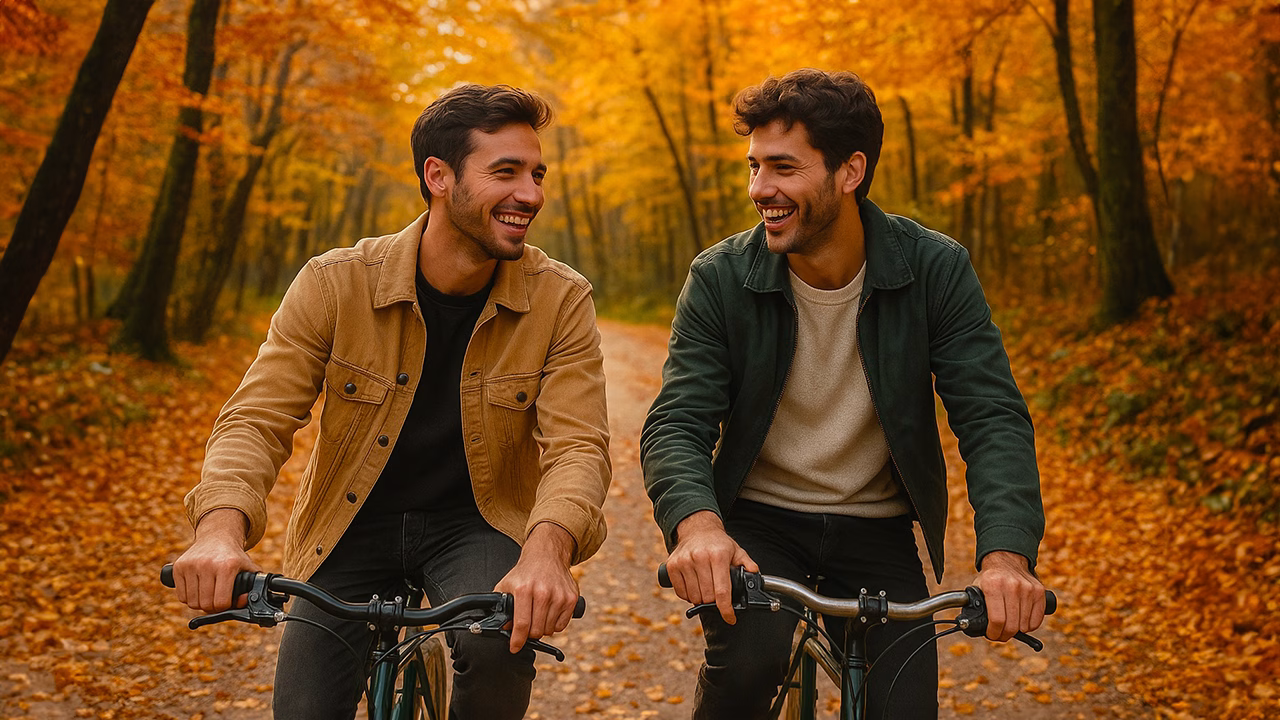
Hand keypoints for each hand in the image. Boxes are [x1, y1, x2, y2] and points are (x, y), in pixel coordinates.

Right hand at [171, 508, 259, 612]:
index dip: (225, 606)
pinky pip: (181, 596)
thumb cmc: (232, 556)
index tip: (227, 601)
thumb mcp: (248, 567)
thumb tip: (247, 600)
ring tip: (208, 593)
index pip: (221, 602)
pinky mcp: (178, 567)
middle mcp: (207, 564)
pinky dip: (189, 597)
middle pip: (205, 604)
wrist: (217, 536)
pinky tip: (197, 588)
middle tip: (216, 599)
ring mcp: (191, 565)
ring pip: (192, 602)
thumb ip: (252, 585)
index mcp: (227, 566)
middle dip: (212, 606)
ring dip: (200, 602)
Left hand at [495, 522, 579, 652]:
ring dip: (542, 627)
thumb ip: (501, 606)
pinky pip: (562, 625)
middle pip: (536, 630)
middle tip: (527, 624)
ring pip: (549, 630)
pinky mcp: (571, 598)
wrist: (547, 556)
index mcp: (524, 589)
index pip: (522, 624)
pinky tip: (550, 612)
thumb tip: (503, 628)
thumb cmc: (526, 573)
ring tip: (539, 614)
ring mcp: (559, 596)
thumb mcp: (507, 585)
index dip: (517, 640)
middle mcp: (543, 592)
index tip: (515, 648)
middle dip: (530, 632)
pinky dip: (554, 624)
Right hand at [664, 511, 757, 624]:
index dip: (726, 609)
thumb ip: (748, 564)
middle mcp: (699, 557)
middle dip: (714, 601)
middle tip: (717, 594)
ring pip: (694, 597)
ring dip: (701, 599)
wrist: (696, 529)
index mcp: (718, 555)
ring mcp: (684, 562)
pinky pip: (680, 593)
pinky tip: (694, 586)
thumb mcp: (736, 550)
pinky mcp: (672, 566)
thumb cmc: (718, 543)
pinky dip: (688, 595)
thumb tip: (754, 576)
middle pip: (708, 597)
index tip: (730, 618)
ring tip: (705, 588)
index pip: (722, 591)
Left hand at [975, 550, 1044, 641]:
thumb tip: (968, 624)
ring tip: (1009, 626)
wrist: (1007, 559)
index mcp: (993, 585)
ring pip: (1024, 625)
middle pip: (1012, 625)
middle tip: (1000, 634)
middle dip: (1004, 635)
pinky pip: (1036, 620)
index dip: (994, 633)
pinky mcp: (1039, 592)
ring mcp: (1028, 589)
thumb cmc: (991, 578)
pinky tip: (1021, 622)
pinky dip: (1029, 626)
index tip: (991, 634)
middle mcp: (1012, 586)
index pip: (997, 620)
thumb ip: (974, 605)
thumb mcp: (977, 587)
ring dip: (1016, 631)